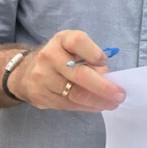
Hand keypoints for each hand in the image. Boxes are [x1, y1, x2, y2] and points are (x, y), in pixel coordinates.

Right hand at [8, 30, 125, 110]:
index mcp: (62, 40)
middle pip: (79, 74)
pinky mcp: (39, 96)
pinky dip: (86, 107)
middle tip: (120, 95)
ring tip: (112, 103)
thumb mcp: (76, 50)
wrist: (26, 71)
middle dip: (103, 87)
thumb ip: (93, 61)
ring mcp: (42, 77)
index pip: (78, 42)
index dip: (93, 52)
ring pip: (74, 94)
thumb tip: (111, 81)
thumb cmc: (62, 58)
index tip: (104, 62)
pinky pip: (67, 105)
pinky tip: (97, 106)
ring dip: (97, 102)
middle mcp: (49, 57)